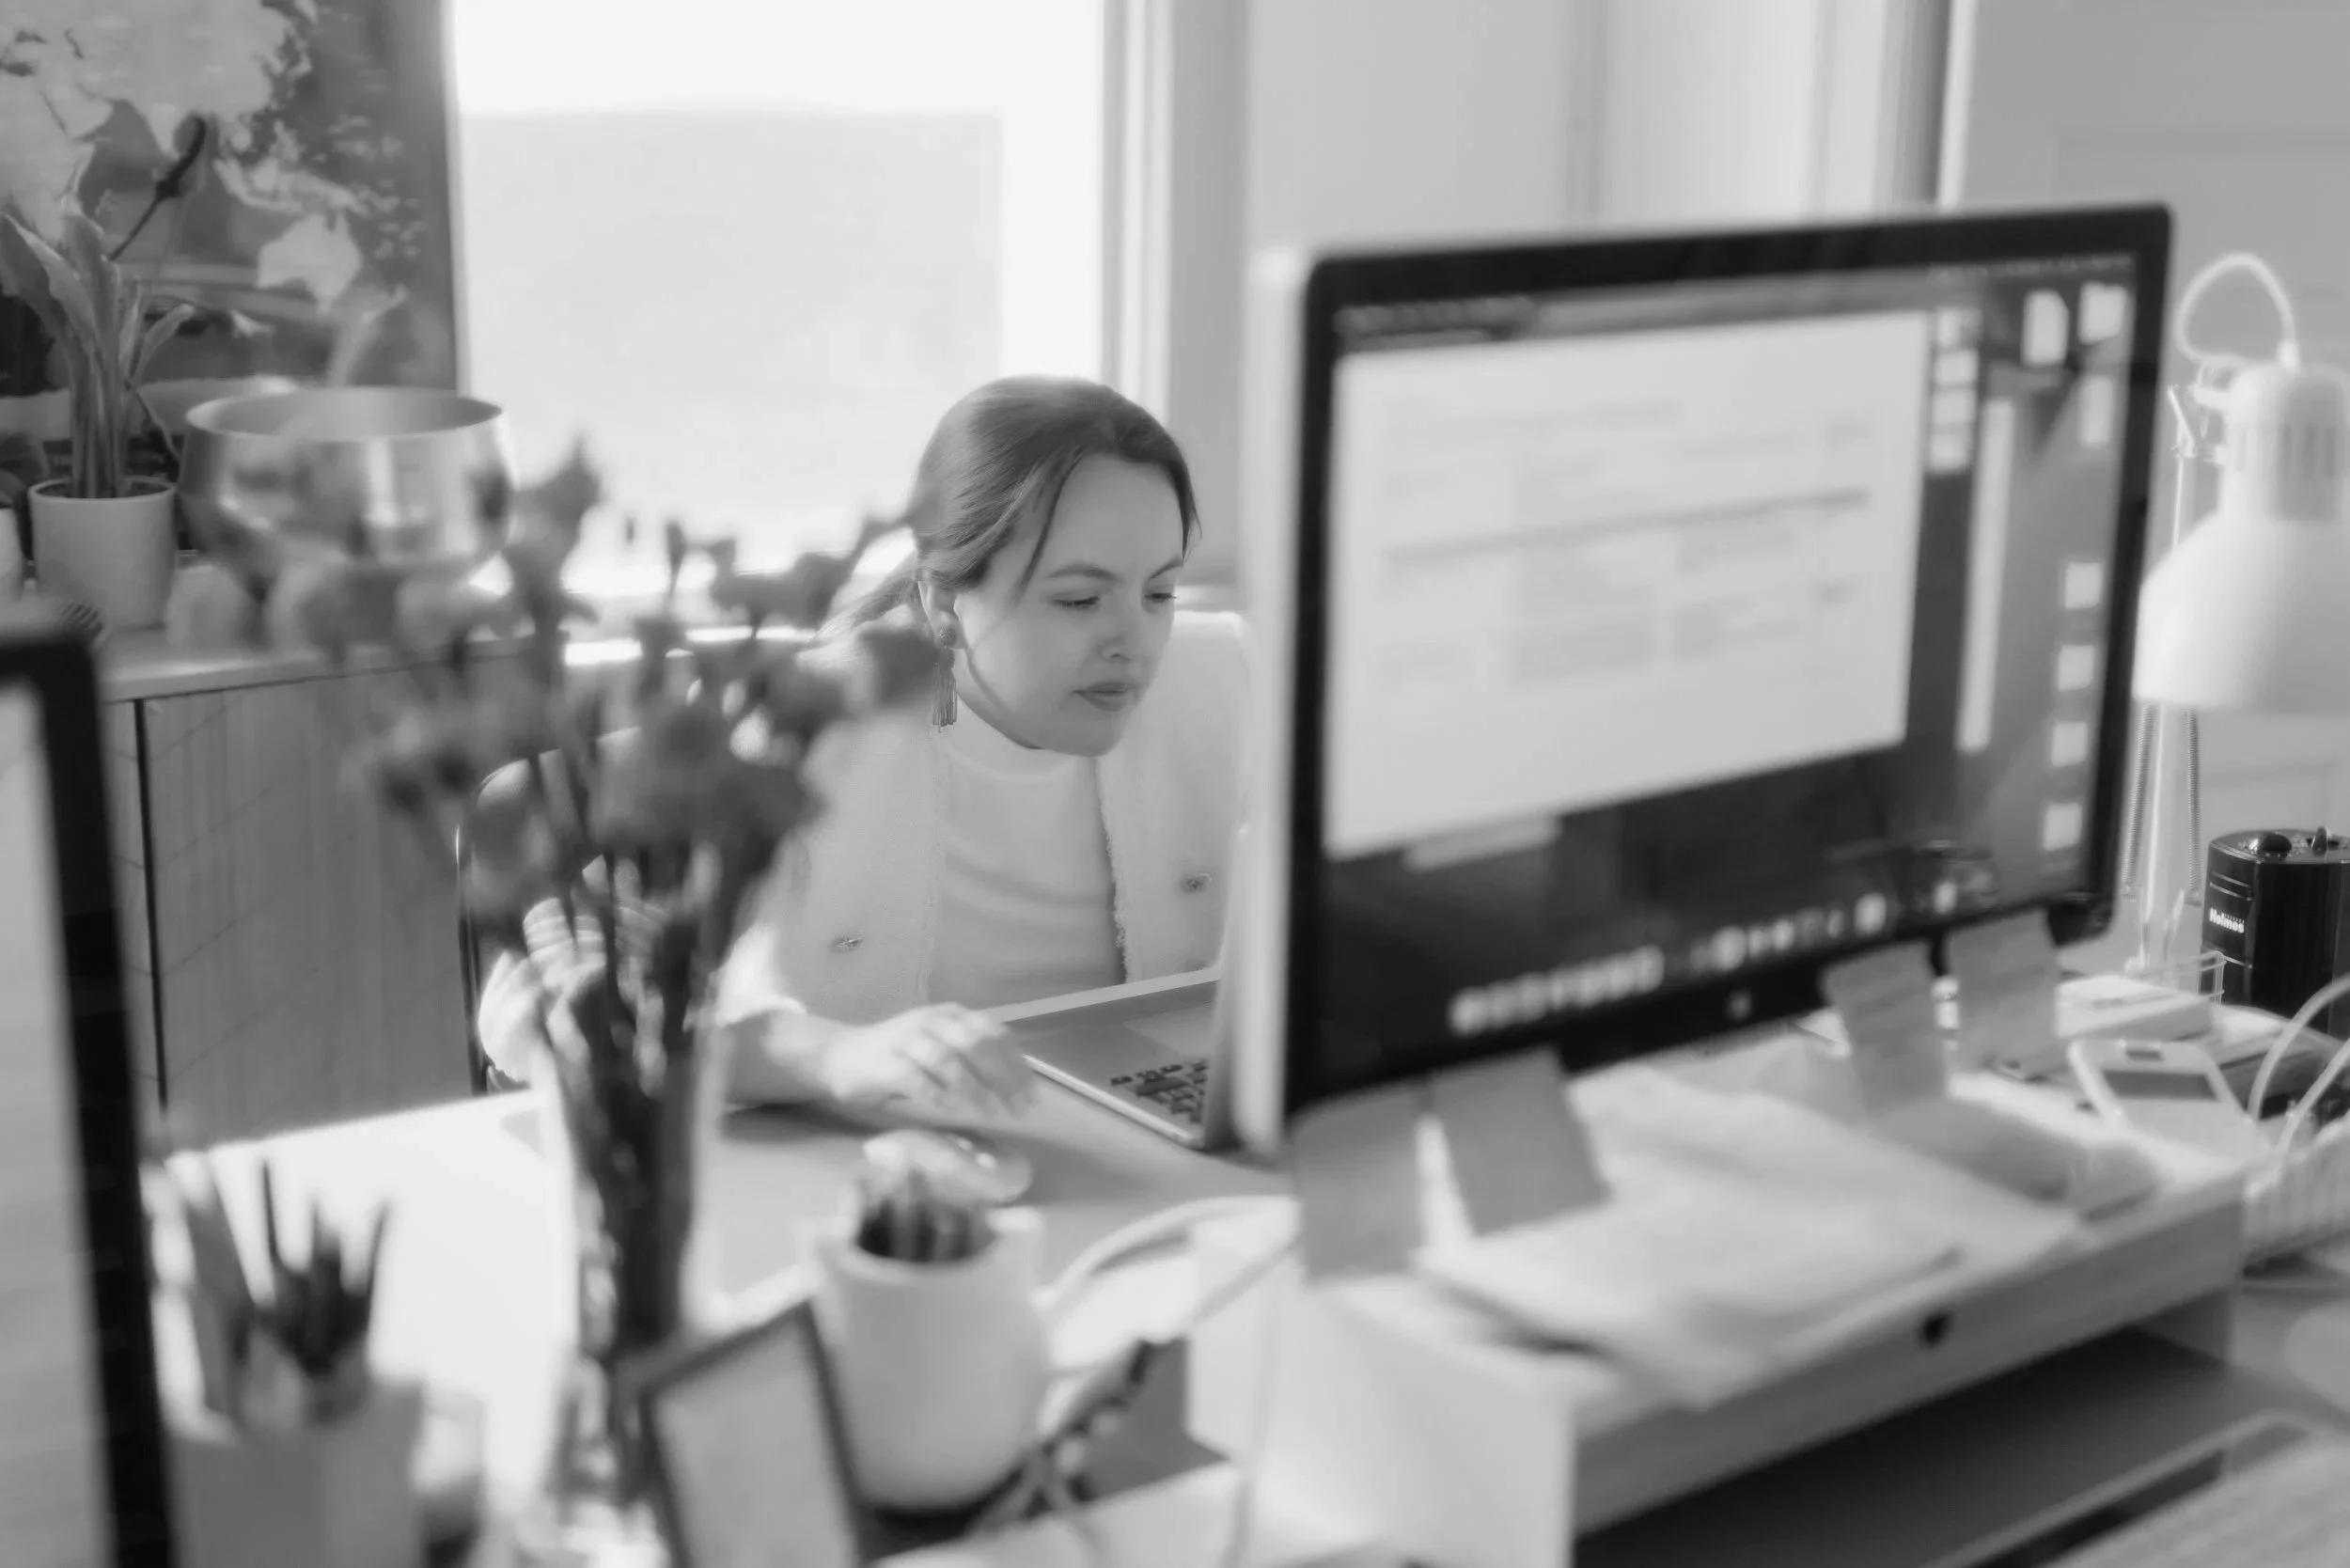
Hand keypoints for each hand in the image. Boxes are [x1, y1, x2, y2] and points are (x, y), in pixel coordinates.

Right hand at [819, 1004, 1038, 1122]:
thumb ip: (973, 1060)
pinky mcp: (883, 1062)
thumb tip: (1016, 1089)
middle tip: (1016, 1110)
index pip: (994, 1034)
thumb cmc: (900, 1059)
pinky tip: (949, 1109)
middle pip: (976, 1043)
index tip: (1031, 1098)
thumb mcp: (941, 1049)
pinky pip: (913, 1077)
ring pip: (947, 1059)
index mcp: (951, 1015)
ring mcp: (905, 1039)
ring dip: (973, 1088)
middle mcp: (931, 1021)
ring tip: (989, 1112)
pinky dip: (935, 1093)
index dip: (1016, 1066)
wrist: (841, 1057)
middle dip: (1002, 1078)